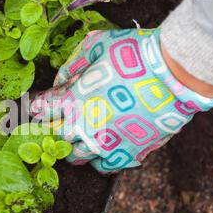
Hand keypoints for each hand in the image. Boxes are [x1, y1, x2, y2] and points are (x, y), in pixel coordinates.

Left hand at [30, 29, 212, 172]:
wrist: (176, 74)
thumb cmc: (135, 54)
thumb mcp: (98, 45)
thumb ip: (73, 64)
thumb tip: (60, 80)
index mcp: (73, 101)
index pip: (42, 108)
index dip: (36, 105)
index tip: (37, 104)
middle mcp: (84, 128)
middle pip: (54, 137)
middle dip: (49, 128)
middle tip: (54, 121)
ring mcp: (106, 145)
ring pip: (75, 157)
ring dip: (72, 146)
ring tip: (79, 136)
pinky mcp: (128, 154)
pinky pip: (104, 167)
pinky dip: (98, 159)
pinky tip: (102, 148)